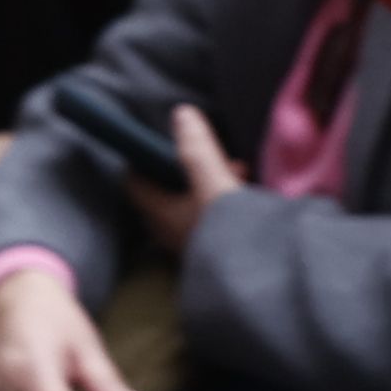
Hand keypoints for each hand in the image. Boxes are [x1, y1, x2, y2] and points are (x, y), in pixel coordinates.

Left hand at [125, 104, 236, 258]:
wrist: (257, 277)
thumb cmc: (227, 230)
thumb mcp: (214, 182)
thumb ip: (197, 149)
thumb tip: (181, 112)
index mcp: (160, 214)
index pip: (133, 185)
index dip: (139, 161)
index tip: (152, 143)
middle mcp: (168, 232)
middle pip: (163, 193)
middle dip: (184, 169)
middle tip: (209, 156)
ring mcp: (190, 244)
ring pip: (189, 205)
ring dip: (208, 185)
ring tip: (239, 171)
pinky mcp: (212, 252)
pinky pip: (209, 219)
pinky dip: (220, 202)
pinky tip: (246, 195)